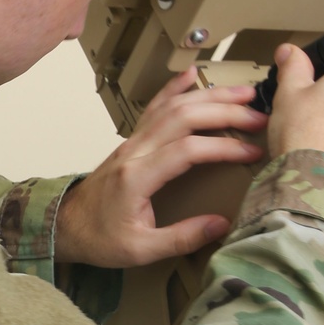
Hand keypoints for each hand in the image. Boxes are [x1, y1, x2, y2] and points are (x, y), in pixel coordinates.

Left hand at [54, 68, 267, 267]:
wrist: (64, 227)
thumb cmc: (98, 239)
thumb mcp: (140, 250)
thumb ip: (182, 238)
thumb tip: (222, 225)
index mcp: (136, 177)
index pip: (188, 150)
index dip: (224, 147)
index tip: (252, 152)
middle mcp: (134, 151)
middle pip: (184, 117)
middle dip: (225, 111)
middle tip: (259, 116)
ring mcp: (131, 142)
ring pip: (173, 106)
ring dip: (210, 96)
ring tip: (244, 93)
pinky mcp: (131, 142)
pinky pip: (154, 106)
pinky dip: (175, 88)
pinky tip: (193, 75)